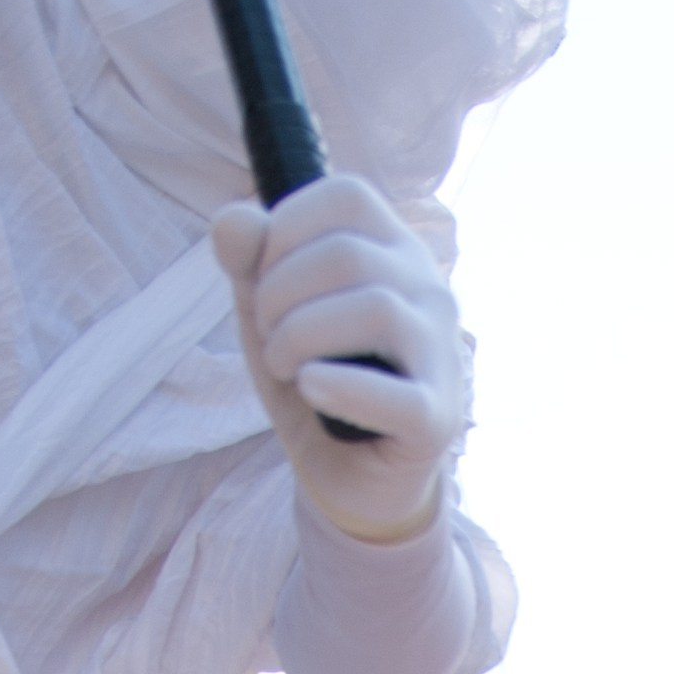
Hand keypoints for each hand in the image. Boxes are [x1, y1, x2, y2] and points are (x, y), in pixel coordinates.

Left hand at [211, 175, 468, 542]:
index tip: (263, 280)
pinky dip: (342, 387)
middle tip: (268, 338)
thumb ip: (248, 262)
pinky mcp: (436, 418)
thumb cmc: (314, 379)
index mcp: (394, 250)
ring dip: (299, 338)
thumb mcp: (268, 314)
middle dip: (279, 294)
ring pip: (375, 310)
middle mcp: (429, 290)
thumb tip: (233, 219)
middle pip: (348, 255)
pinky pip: (396, 395)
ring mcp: (441, 353)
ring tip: (282, 368)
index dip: (286, 229)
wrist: (351, 476)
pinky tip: (310, 389)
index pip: (346, 196)